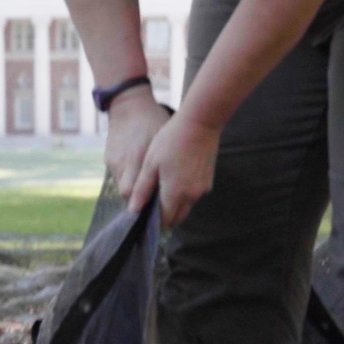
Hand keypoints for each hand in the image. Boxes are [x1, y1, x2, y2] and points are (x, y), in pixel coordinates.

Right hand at [105, 91, 169, 202]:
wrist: (129, 105)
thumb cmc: (153, 120)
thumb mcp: (163, 138)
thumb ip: (165, 162)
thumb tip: (174, 186)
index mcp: (137, 158)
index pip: (134, 193)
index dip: (144, 203)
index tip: (156, 208)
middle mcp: (122, 162)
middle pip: (126, 194)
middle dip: (138, 199)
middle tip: (153, 200)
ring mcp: (113, 161)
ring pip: (121, 186)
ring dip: (134, 189)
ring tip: (147, 186)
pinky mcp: (109, 158)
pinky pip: (118, 175)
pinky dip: (128, 178)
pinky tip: (138, 171)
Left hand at [129, 112, 220, 226]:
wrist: (200, 123)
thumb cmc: (170, 141)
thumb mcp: (150, 163)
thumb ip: (142, 189)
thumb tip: (134, 210)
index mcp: (175, 194)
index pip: (164, 220)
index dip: (154, 220)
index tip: (145, 213)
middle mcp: (191, 196)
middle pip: (177, 217)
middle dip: (166, 215)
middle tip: (153, 202)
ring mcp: (202, 189)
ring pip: (186, 206)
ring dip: (176, 204)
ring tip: (163, 186)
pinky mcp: (209, 181)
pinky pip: (194, 195)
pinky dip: (185, 194)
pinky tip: (177, 177)